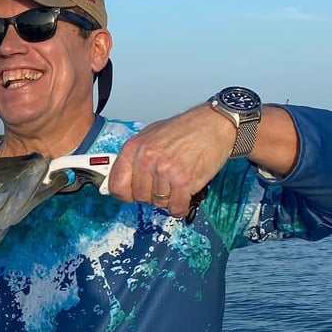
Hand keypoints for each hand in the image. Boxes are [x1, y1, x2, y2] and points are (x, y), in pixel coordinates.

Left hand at [108, 105, 234, 218]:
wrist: (215, 123)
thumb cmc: (184, 129)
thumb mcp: (150, 135)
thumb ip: (134, 157)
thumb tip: (122, 179)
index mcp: (133, 148)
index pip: (116, 186)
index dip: (125, 194)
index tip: (133, 194)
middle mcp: (146, 159)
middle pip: (139, 197)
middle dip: (151, 195)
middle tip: (164, 183)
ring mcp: (165, 171)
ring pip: (159, 203)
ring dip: (169, 198)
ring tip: (178, 181)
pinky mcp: (184, 181)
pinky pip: (175, 208)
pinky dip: (181, 206)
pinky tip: (185, 195)